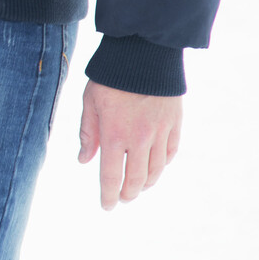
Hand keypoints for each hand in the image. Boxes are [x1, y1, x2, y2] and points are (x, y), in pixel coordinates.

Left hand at [78, 81, 182, 209]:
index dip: (108, 196)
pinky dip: (163, 165)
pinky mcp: (174, 123)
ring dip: (146, 183)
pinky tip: (155, 167)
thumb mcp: (90, 102)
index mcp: (114, 135)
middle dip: (128, 194)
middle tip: (123, 198)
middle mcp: (139, 139)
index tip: (107, 206)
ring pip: (155, 170)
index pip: (111, 177)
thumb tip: (83, 160)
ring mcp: (160, 132)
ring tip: (138, 187)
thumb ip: (87, 134)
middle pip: (136, 180)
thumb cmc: (111, 77)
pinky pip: (170, 153)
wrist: (143, 53)